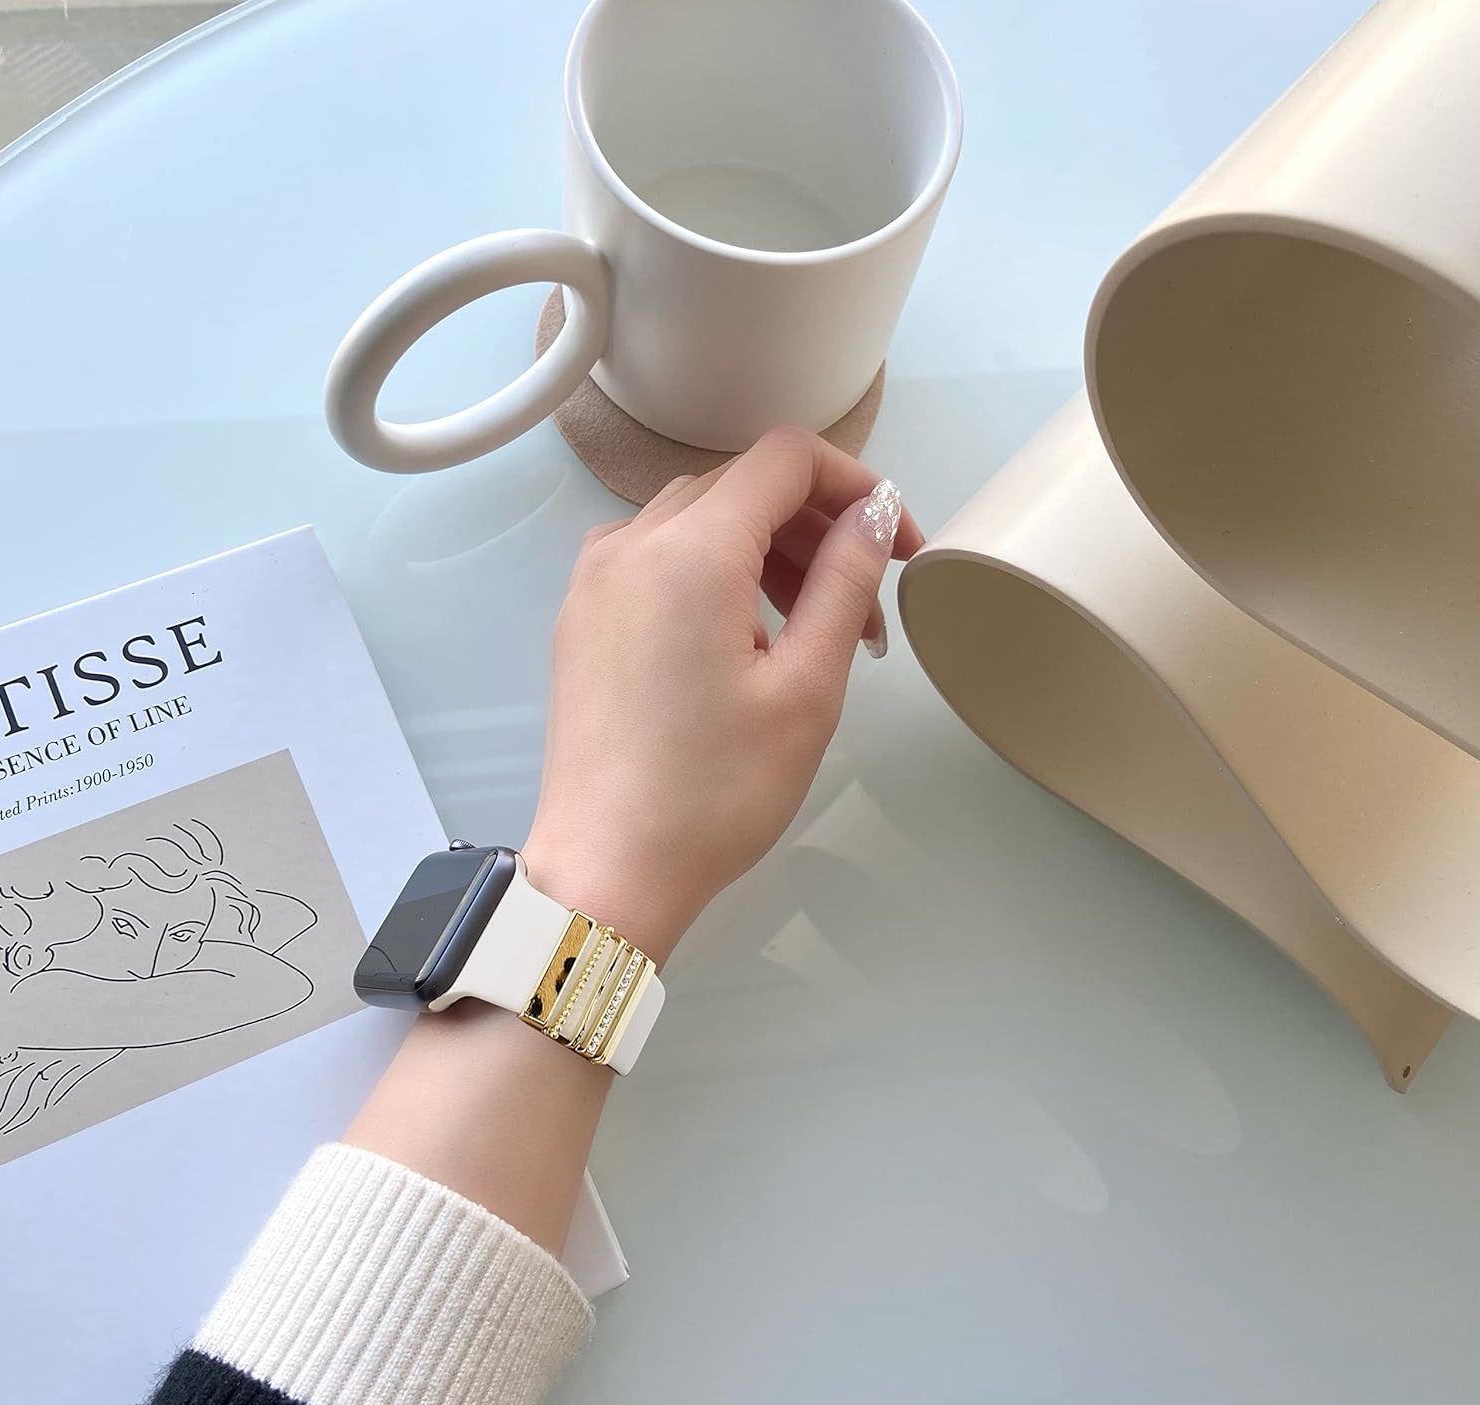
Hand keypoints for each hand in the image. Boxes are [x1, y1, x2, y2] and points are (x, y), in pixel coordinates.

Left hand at [523, 426, 921, 960]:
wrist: (607, 871)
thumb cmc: (712, 794)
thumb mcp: (807, 687)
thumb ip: (846, 581)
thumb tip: (874, 512)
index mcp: (689, 551)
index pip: (786, 460)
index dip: (856, 486)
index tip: (897, 545)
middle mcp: (630, 545)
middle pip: (741, 487)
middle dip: (816, 529)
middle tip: (865, 608)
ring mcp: (595, 581)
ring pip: (698, 521)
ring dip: (767, 554)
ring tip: (809, 635)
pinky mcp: (582, 618)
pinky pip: (657, 560)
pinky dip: (713, 575)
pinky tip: (741, 643)